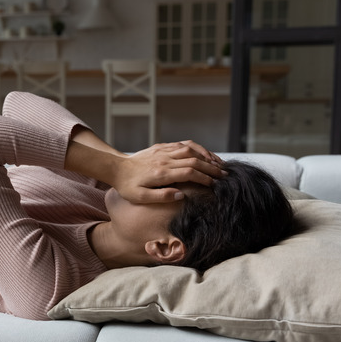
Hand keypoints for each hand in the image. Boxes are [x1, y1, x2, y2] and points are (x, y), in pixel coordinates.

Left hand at [111, 140, 225, 203]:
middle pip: (194, 161)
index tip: (214, 184)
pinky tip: (204, 154)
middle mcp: (164, 160)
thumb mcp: (140, 197)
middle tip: (224, 175)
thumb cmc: (127, 186)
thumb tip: (181, 195)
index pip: (189, 173)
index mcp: (161, 173)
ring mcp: (164, 151)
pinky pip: (183, 144)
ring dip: (207, 156)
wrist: (116, 169)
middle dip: (211, 168)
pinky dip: (197, 148)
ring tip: (219, 164)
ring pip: (191, 150)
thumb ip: (161, 196)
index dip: (204, 178)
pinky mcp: (162, 147)